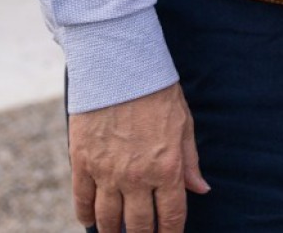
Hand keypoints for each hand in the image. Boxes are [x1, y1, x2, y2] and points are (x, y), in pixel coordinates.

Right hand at [68, 81, 208, 232]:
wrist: (119, 66)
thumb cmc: (157, 92)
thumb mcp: (184, 124)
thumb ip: (190, 161)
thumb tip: (201, 189)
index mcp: (167, 169)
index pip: (170, 218)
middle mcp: (137, 177)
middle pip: (138, 225)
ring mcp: (107, 172)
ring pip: (108, 219)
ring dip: (113, 232)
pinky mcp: (82, 162)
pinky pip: (81, 200)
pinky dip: (85, 215)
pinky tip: (89, 220)